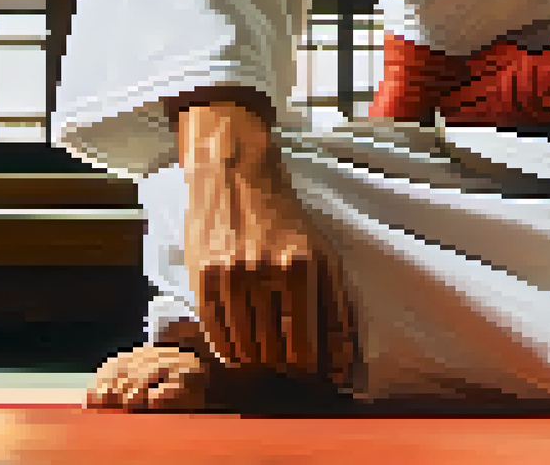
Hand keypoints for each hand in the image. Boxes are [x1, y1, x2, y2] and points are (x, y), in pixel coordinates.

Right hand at [178, 101, 335, 373]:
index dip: (310, 366)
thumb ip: (336, 302)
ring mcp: (230, 276)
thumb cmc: (286, 220)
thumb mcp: (323, 253)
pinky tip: (238, 351)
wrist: (237, 178)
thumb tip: (346, 354)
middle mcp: (265, 272)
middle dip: (283, 364)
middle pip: (274, 348)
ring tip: (263, 356)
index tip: (313, 372)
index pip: (305, 341)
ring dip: (256, 360)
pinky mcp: (203, 278)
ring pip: (244, 346)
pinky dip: (228, 350)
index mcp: (302, 267)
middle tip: (286, 363)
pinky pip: (216, 333)